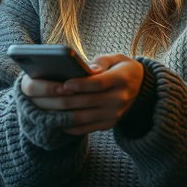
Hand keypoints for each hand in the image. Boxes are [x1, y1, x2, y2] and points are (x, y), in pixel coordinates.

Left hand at [20, 53, 143, 134]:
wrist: (142, 88)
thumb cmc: (122, 68)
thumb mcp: (117, 58)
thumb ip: (101, 61)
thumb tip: (88, 69)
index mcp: (121, 79)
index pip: (98, 84)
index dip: (80, 85)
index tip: (63, 84)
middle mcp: (119, 99)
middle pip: (87, 102)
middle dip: (63, 100)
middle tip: (44, 97)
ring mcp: (115, 114)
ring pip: (84, 117)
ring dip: (63, 114)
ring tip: (45, 109)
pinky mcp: (109, 124)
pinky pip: (87, 128)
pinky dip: (70, 126)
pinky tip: (56, 120)